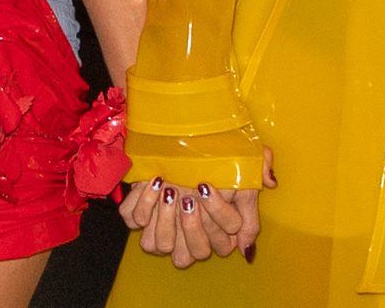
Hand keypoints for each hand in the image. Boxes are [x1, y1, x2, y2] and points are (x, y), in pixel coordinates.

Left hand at [122, 149, 271, 266]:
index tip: (207, 187)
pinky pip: (133, 221)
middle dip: (192, 227)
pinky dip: (141, 203)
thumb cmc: (215, 152)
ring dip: (164, 220)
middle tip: (188, 196)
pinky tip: (152, 181)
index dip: (218, 218)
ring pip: (158, 245)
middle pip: (194, 253)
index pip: (222, 245)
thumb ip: (250, 204)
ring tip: (168, 190)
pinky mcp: (138, 210)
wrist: (183, 131)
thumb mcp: (242, 168)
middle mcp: (189, 233)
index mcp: (217, 229)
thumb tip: (247, 245)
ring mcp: (161, 225)